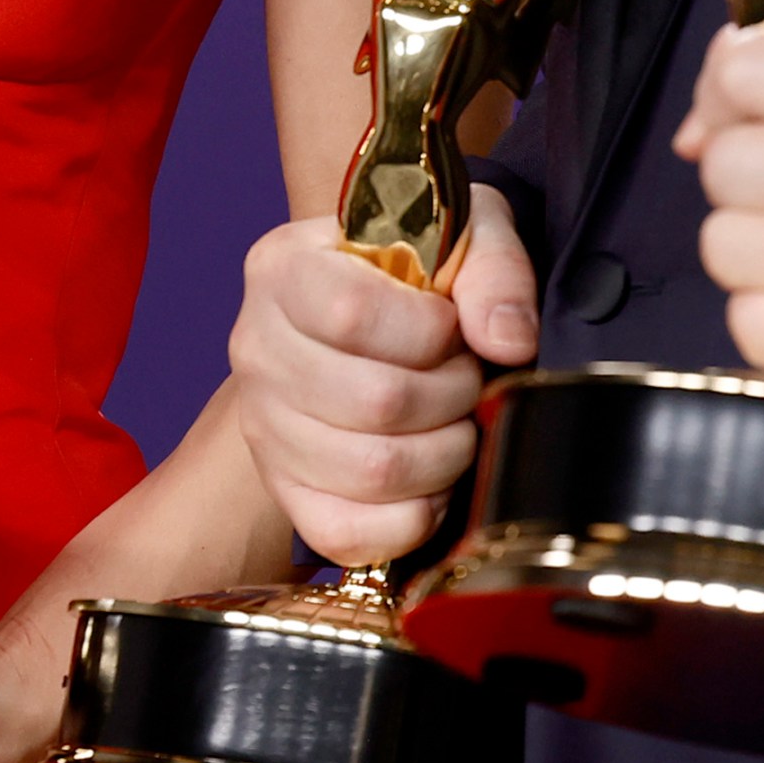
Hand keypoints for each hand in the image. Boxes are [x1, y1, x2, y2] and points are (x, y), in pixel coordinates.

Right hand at [229, 181, 536, 564]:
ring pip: (370, 471)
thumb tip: (507, 342)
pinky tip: (433, 479)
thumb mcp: (464, 230)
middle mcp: (256, 348)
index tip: (451, 324)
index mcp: (282, 268)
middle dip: (452, 394)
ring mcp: (262, 426)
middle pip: (373, 401)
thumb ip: (493, 271)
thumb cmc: (418, 264)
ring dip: (444, 454)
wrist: (374, 310)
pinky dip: (411, 517)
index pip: (352, 312)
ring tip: (454, 421)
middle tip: (466, 376)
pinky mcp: (283, 490)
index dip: (427, 330)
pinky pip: (345, 532)